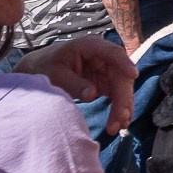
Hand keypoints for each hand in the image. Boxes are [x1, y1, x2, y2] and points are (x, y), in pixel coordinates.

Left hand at [16, 36, 137, 133]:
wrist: (39, 70)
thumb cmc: (45, 67)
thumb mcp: (55, 75)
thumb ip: (73, 84)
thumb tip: (92, 95)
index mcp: (90, 46)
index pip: (113, 53)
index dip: (124, 63)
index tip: (133, 75)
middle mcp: (103, 56)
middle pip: (121, 75)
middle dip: (123, 98)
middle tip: (120, 119)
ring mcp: (106, 69)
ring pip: (122, 87)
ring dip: (123, 106)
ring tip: (117, 126)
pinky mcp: (106, 81)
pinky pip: (117, 95)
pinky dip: (119, 108)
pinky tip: (120, 122)